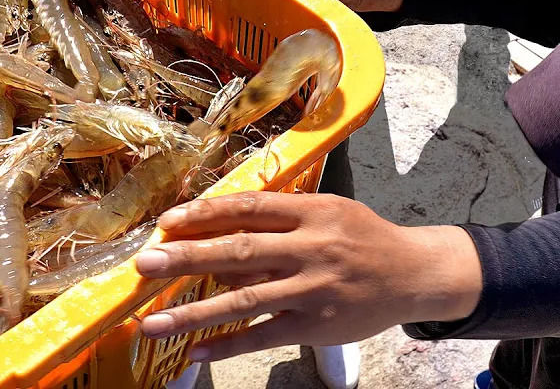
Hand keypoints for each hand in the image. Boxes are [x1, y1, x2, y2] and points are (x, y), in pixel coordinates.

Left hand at [134, 192, 481, 360]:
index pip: (248, 208)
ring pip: (244, 300)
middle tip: (145, 264)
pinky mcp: (316, 325)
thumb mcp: (327, 210)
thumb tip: (217, 221)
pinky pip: (264, 336)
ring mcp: (312, 290)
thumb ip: (280, 215)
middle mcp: (310, 248)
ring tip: (152, 323)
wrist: (414, 274)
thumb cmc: (362, 237)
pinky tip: (195, 352)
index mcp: (310, 212)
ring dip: (193, 313)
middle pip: (239, 250)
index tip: (167, 221)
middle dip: (187, 257)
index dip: (205, 213)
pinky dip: (227, 345)